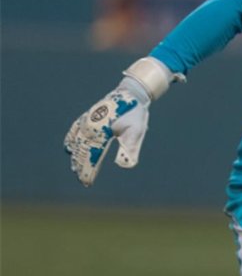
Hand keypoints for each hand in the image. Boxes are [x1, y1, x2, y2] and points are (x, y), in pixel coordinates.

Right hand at [64, 57, 182, 186]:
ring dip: (76, 155)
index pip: (92, 156)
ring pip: (77, 142)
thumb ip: (131, 147)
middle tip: (82, 180)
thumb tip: (125, 164)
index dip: (89, 171)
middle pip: (83, 151)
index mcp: (102, 131)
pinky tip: (69, 147)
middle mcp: (91, 126)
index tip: (87, 183)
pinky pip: (75, 129)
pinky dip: (71, 139)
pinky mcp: (88, 116)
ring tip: (75, 168)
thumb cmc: (135, 113)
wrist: (131, 92)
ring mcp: (87, 120)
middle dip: (81, 166)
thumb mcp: (137, 130)